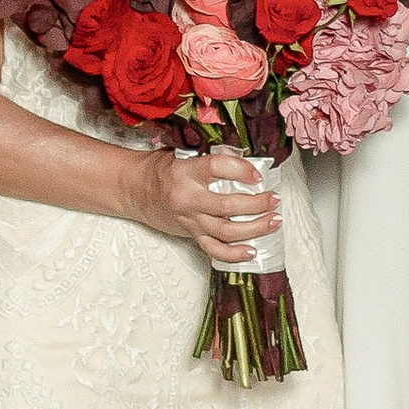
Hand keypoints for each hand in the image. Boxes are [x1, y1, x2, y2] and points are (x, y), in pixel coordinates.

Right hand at [136, 148, 283, 265]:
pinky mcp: (191, 234)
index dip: (241, 169)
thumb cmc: (160, 171)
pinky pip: (214, 249)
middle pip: (228, 206)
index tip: (258, 173)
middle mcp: (187, 199)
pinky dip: (234, 253)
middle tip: (274, 199)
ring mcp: (189, 220)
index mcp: (185, 172)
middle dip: (257, 204)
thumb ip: (212, 158)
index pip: (217, 167)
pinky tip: (252, 250)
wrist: (134, 190)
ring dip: (255, 228)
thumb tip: (244, 159)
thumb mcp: (183, 155)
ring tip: (273, 221)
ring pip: (226, 231)